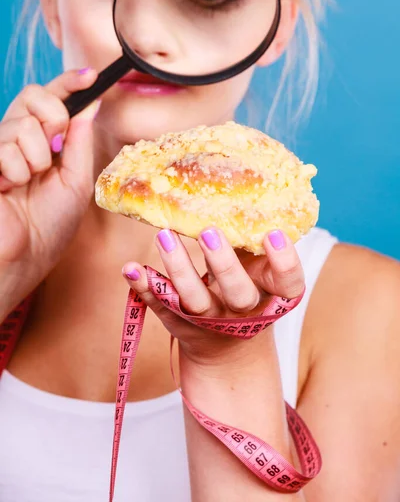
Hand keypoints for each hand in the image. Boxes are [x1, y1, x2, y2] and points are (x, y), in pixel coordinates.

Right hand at [0, 69, 98, 308]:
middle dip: (53, 118)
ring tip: (27, 184)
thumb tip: (92, 103)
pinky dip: (16, 170)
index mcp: (45, 144)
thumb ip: (80, 140)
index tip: (90, 75)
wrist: (23, 257)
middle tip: (53, 151)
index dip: (69, 83)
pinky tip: (9, 189)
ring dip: (36, 157)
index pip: (53, 101)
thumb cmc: (50, 227)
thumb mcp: (76, 181)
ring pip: (22, 122)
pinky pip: (5, 145)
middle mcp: (19, 140)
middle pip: (34, 96)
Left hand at [122, 227, 304, 363]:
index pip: (289, 283)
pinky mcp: (179, 322)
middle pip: (238, 294)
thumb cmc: (247, 288)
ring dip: (179, 268)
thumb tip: (246, 179)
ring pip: (195, 300)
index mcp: (272, 294)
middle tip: (208, 231)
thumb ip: (253, 238)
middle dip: (224, 265)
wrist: (228, 347)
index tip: (272, 233)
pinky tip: (131, 268)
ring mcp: (210, 321)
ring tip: (164, 234)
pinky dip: (145, 287)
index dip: (285, 262)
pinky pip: (161, 306)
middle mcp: (243, 310)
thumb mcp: (260, 270)